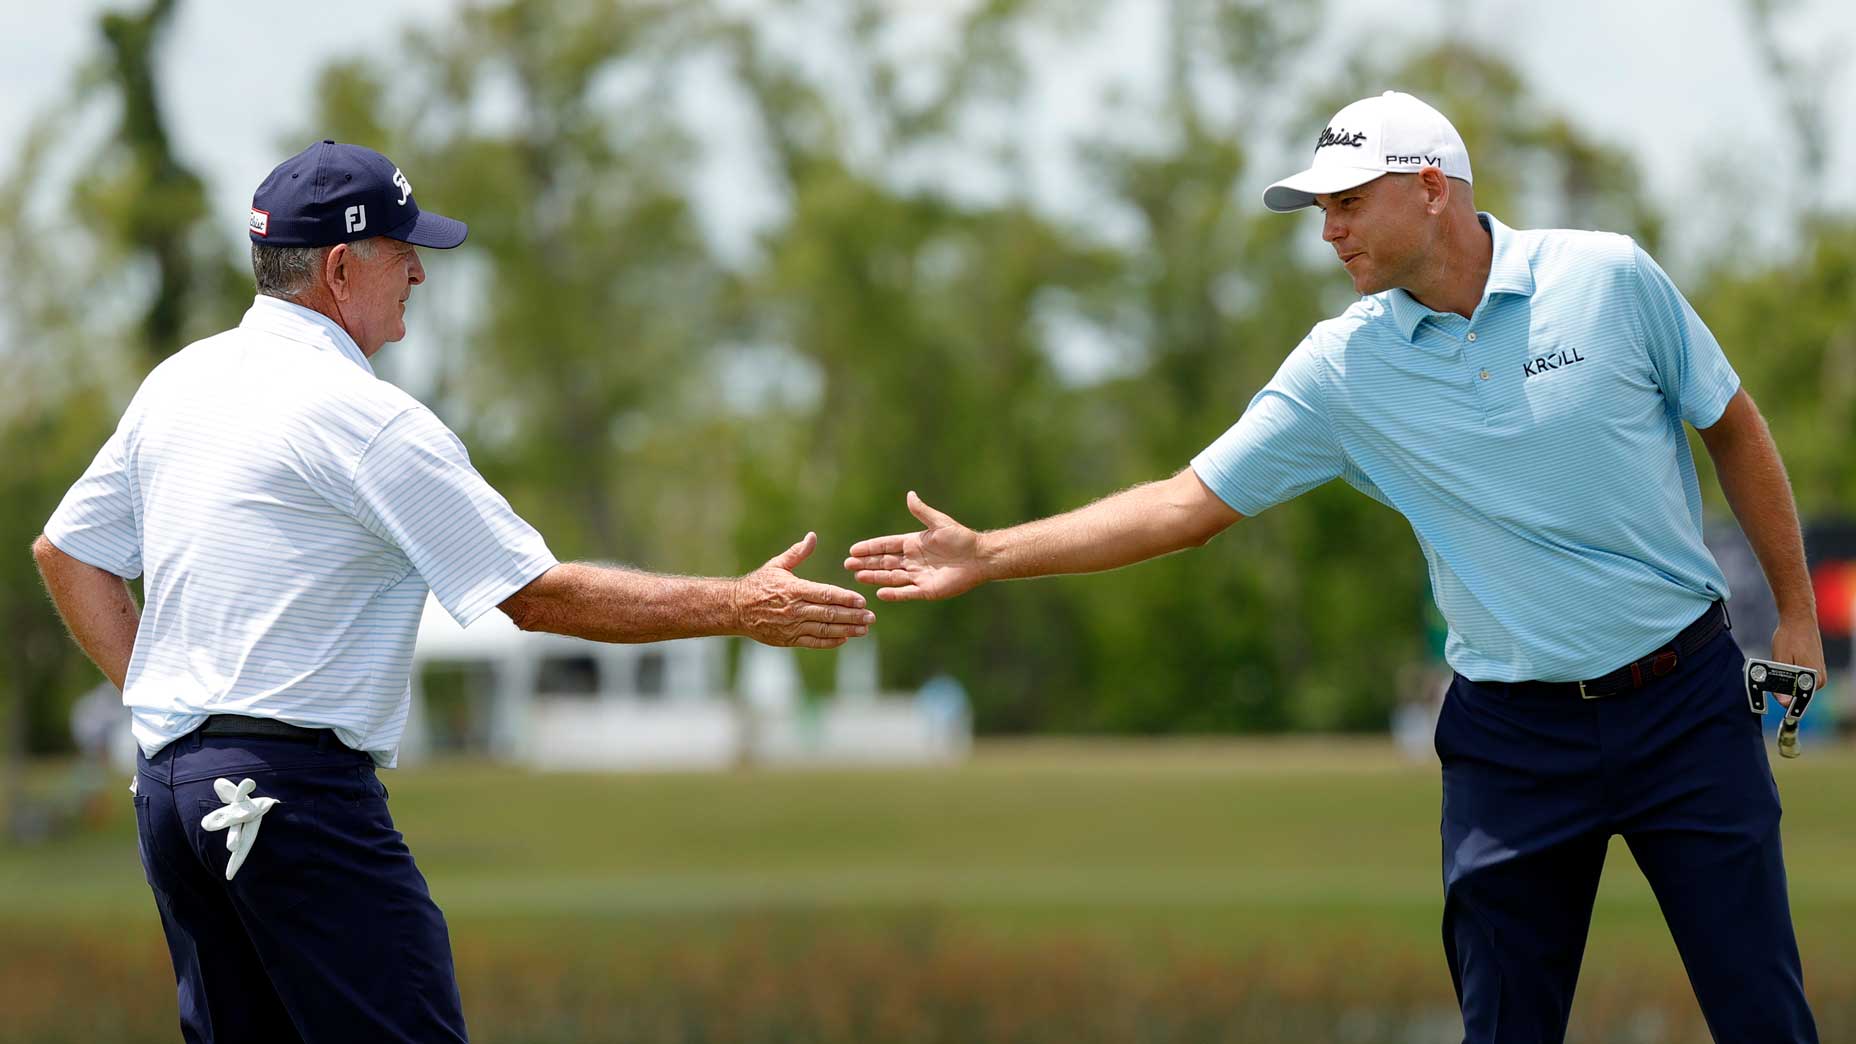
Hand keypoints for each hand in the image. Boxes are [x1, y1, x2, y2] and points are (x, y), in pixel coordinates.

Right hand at [734, 532, 873, 648]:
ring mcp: (792, 626)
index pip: (825, 594)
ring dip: (847, 630)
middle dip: (853, 616)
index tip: (862, 601)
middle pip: (829, 614)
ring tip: (864, 629)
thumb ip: (797, 553)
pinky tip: (845, 638)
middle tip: (871, 617)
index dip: (846, 598)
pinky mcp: (789, 639)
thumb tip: (812, 536)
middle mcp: (794, 609)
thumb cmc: (758, 584)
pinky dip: (831, 641)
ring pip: (825, 630)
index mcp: (794, 589)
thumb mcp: (777, 565)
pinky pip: (814, 642)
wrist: (735, 609)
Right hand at [843, 491, 986, 601]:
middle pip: (884, 562)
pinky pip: (906, 593)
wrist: (979, 557)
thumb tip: (910, 494)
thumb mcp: (939, 523)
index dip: (870, 548)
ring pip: (891, 577)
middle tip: (848, 564)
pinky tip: (880, 593)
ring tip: (858, 576)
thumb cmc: (961, 538)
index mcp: (913, 544)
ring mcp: (918, 576)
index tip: (853, 550)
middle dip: (866, 563)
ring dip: (875, 577)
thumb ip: (922, 512)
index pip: (886, 546)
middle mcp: (912, 560)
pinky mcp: (926, 590)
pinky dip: (894, 594)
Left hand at [1770, 613, 1827, 706]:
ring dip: (1784, 681)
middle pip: (1796, 694)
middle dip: (1781, 688)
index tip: (1771, 696)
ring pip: (1796, 686)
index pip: (1797, 701)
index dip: (1782, 700)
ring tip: (1779, 663)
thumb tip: (1784, 702)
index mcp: (1814, 680)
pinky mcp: (1814, 670)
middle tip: (1773, 670)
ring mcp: (1818, 675)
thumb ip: (1782, 683)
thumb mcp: (1780, 660)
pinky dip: (1789, 675)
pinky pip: (1799, 679)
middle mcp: (1820, 680)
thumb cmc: (1789, 637)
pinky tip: (1785, 662)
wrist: (1799, 620)